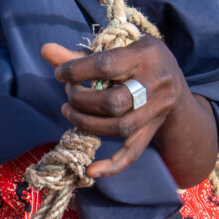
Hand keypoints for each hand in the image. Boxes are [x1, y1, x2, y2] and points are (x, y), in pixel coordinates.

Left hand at [41, 38, 217, 184]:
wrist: (173, 79)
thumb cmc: (136, 57)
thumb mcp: (116, 46)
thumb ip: (80, 53)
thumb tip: (46, 51)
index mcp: (145, 55)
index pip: (106, 65)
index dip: (77, 70)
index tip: (60, 73)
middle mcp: (155, 84)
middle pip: (113, 102)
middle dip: (82, 100)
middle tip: (69, 92)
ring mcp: (155, 111)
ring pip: (120, 127)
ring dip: (87, 123)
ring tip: (69, 111)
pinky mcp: (152, 130)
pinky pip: (133, 152)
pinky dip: (112, 165)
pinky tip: (91, 171)